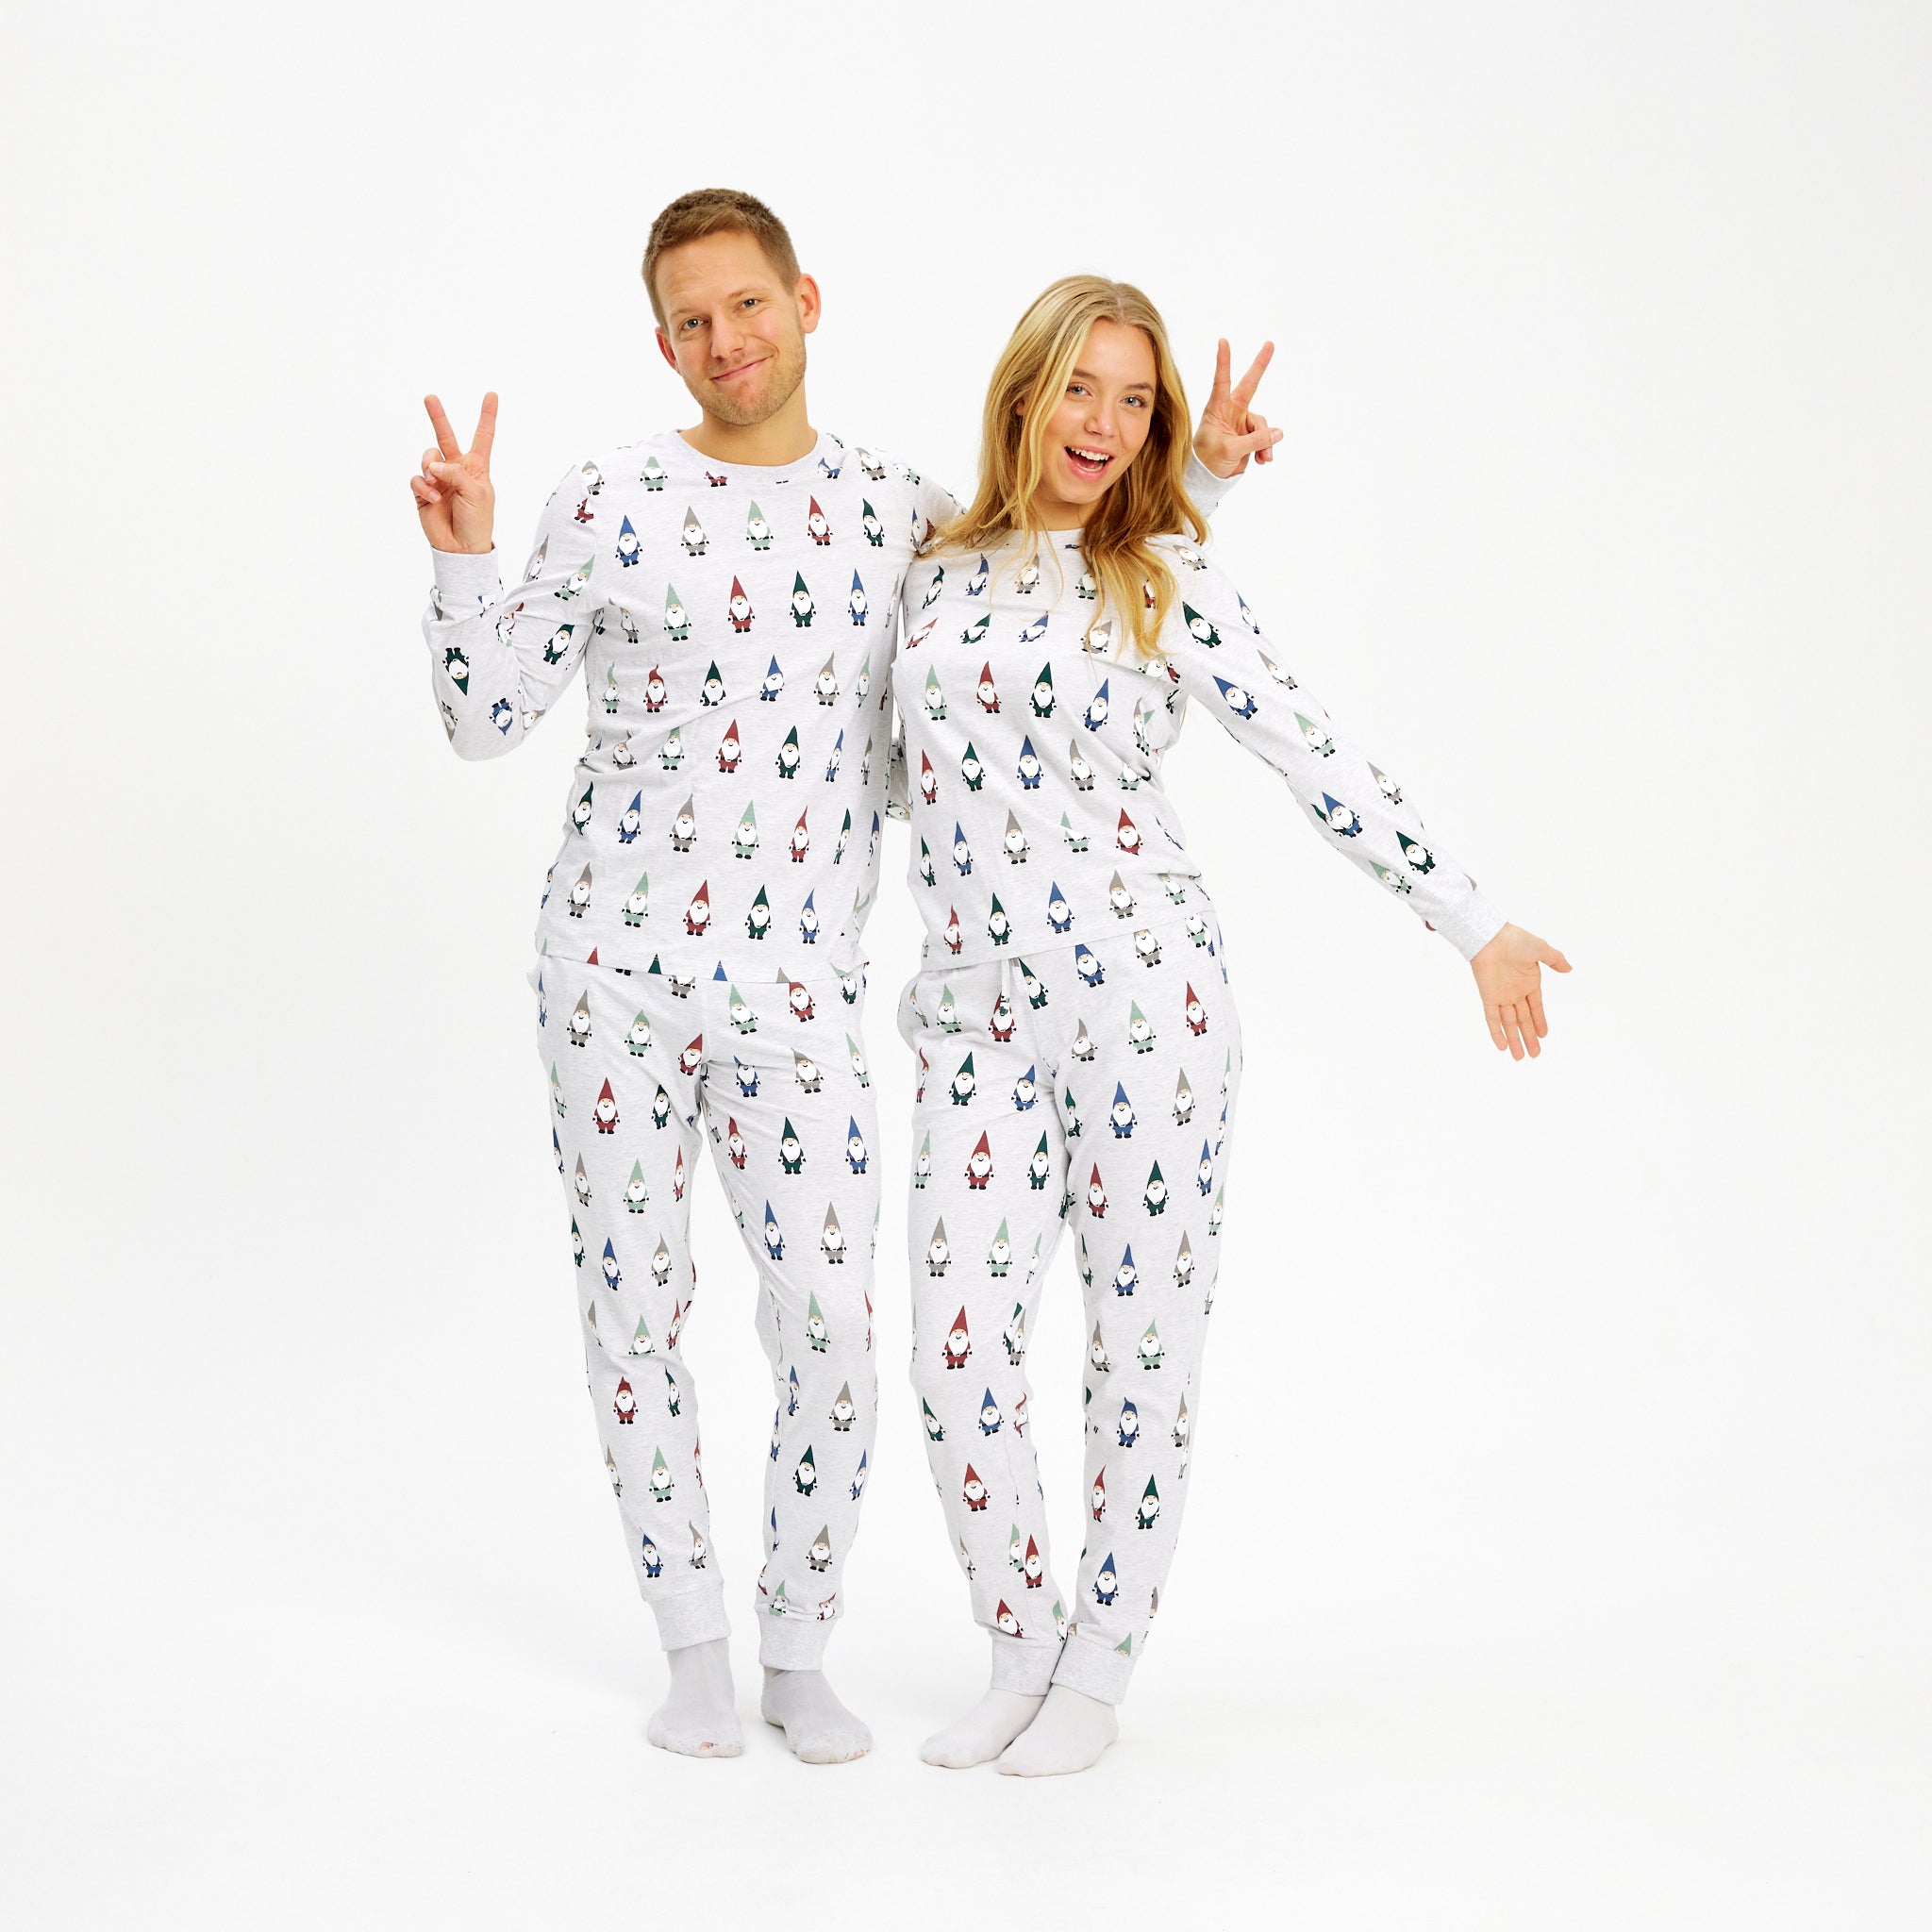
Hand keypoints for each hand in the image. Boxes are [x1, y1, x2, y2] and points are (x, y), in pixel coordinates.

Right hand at [412, 392, 497, 553]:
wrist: (461, 547)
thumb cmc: (477, 521)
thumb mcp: (476, 493)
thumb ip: (456, 472)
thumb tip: (433, 464)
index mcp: (476, 467)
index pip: (483, 437)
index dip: (487, 416)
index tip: (491, 394)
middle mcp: (456, 469)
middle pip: (445, 436)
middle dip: (437, 416)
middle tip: (430, 397)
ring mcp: (438, 478)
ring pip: (427, 457)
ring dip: (430, 467)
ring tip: (438, 486)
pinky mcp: (423, 491)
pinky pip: (417, 478)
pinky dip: (424, 486)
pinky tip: (433, 498)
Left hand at [1192, 339, 1283, 478]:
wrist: (1211, 478)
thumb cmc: (1209, 460)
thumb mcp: (1230, 450)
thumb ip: (1254, 441)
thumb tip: (1279, 433)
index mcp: (1217, 408)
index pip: (1221, 381)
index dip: (1223, 362)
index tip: (1222, 341)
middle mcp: (1231, 410)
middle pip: (1250, 384)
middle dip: (1260, 365)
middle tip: (1270, 343)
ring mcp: (1242, 421)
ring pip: (1263, 424)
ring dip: (1265, 442)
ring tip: (1263, 459)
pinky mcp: (1251, 433)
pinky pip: (1266, 437)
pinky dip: (1266, 449)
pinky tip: (1262, 461)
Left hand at [1470, 922, 1571, 1059]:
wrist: (1491, 936)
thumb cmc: (1516, 940)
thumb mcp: (1541, 949)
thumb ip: (1555, 959)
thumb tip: (1569, 968)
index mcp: (1529, 982)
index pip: (1535, 1007)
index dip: (1539, 1021)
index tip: (1544, 1036)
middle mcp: (1515, 992)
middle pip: (1523, 1020)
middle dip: (1529, 1037)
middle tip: (1535, 1055)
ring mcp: (1502, 995)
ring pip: (1509, 1023)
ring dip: (1515, 1040)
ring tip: (1520, 1058)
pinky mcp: (1488, 996)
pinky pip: (1492, 1018)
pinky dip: (1496, 1032)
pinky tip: (1502, 1046)